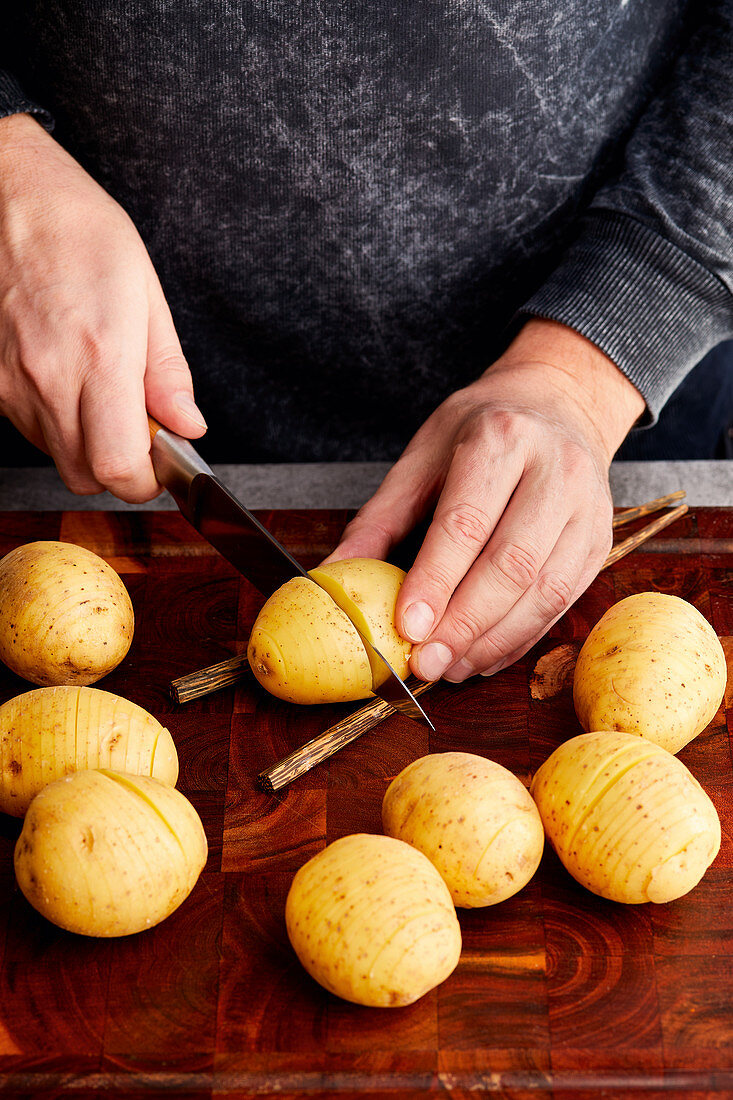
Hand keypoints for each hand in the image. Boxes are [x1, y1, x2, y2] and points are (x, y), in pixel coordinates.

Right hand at [0, 114, 205, 501]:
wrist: (11, 197)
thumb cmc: (82, 233)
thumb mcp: (146, 295)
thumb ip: (167, 373)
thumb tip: (188, 425)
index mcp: (100, 357)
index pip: (119, 466)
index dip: (145, 480)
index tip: (161, 463)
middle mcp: (49, 378)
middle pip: (87, 475)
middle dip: (119, 467)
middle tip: (137, 428)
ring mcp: (11, 384)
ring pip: (58, 454)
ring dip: (87, 443)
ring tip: (98, 387)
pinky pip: (29, 429)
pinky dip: (56, 421)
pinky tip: (65, 377)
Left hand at [326, 319, 645, 681]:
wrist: (557, 404)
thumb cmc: (480, 431)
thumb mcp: (421, 456)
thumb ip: (380, 518)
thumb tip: (332, 575)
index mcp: (500, 438)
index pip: (467, 521)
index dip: (437, 580)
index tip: (408, 626)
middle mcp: (554, 469)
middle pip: (512, 563)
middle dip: (465, 623)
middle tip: (426, 663)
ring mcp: (586, 507)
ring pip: (544, 590)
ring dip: (494, 640)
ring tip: (450, 667)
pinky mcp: (599, 541)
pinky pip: (562, 602)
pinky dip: (520, 639)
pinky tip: (484, 655)